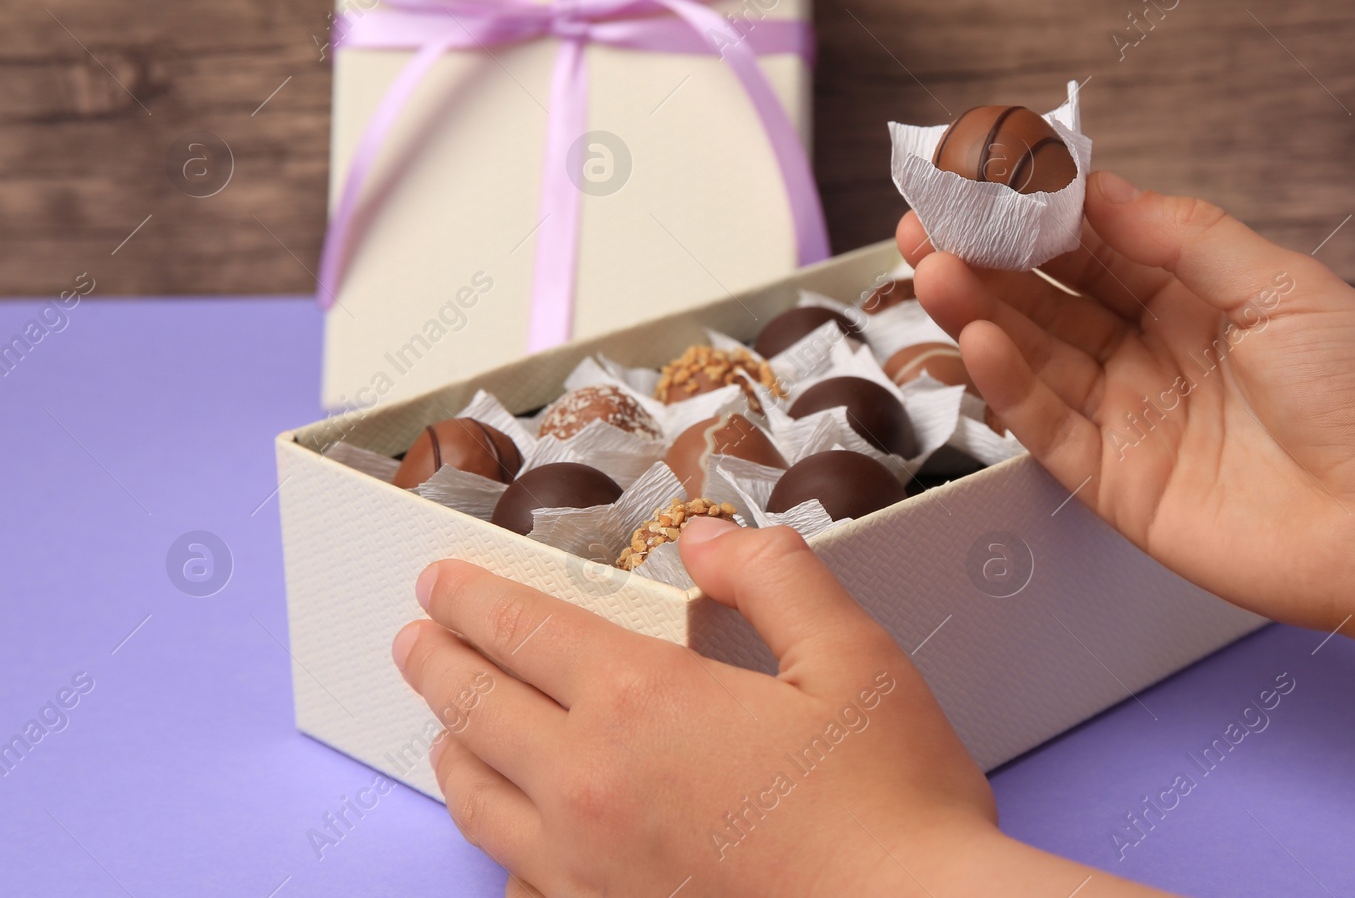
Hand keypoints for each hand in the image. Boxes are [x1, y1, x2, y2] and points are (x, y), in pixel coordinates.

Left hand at [394, 521, 1165, 895]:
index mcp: (642, 704)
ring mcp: (586, 873)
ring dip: (451, 748)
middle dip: (437, 662)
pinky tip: (512, 839)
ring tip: (446, 726)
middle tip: (415, 637)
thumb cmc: (889, 807)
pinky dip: (498, 845)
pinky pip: (515, 883)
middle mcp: (589, 789)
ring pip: (478, 801)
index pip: (522, 631)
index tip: (439, 581)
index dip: (472, 597)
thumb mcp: (850, 656)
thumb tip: (704, 539)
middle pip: (476, 709)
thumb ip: (771, 577)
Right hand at [900, 171, 1354, 748]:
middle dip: (983, 260)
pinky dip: (1006, 383)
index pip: (1093, 246)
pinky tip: (975, 339)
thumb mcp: (1281, 286)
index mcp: (1194, 299)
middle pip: (1046, 300)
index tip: (982, 179)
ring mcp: (1129, 419)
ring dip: (978, 313)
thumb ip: (1183, 237)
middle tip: (924, 225)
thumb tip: (1098, 189)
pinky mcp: (1114, 484)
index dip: (1034, 214)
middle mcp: (1151, 355)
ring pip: (1033, 358)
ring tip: (931, 269)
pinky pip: (1045, 427)